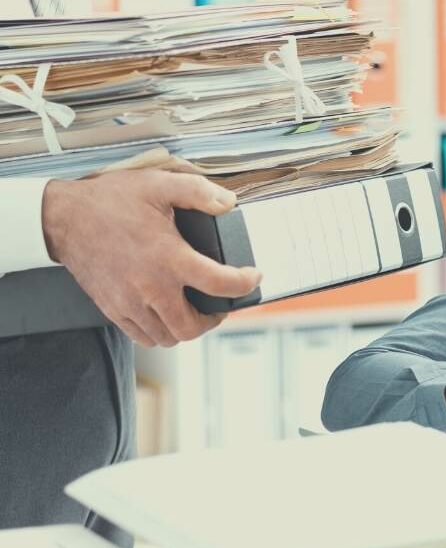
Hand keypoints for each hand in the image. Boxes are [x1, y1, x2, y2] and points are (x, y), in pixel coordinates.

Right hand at [42, 169, 262, 347]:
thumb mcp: (159, 184)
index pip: (221, 284)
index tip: (252, 277)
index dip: (245, 284)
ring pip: (169, 337)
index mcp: (169, 258)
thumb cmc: (110, 201)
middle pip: (193, 327)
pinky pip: (144, 337)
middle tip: (220, 304)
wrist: (64, 217)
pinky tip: (166, 314)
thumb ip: (198, 192)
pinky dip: (161, 332)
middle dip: (214, 319)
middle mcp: (151, 287)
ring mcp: (130, 303)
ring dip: (187, 328)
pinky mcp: (114, 310)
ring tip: (194, 310)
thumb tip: (229, 203)